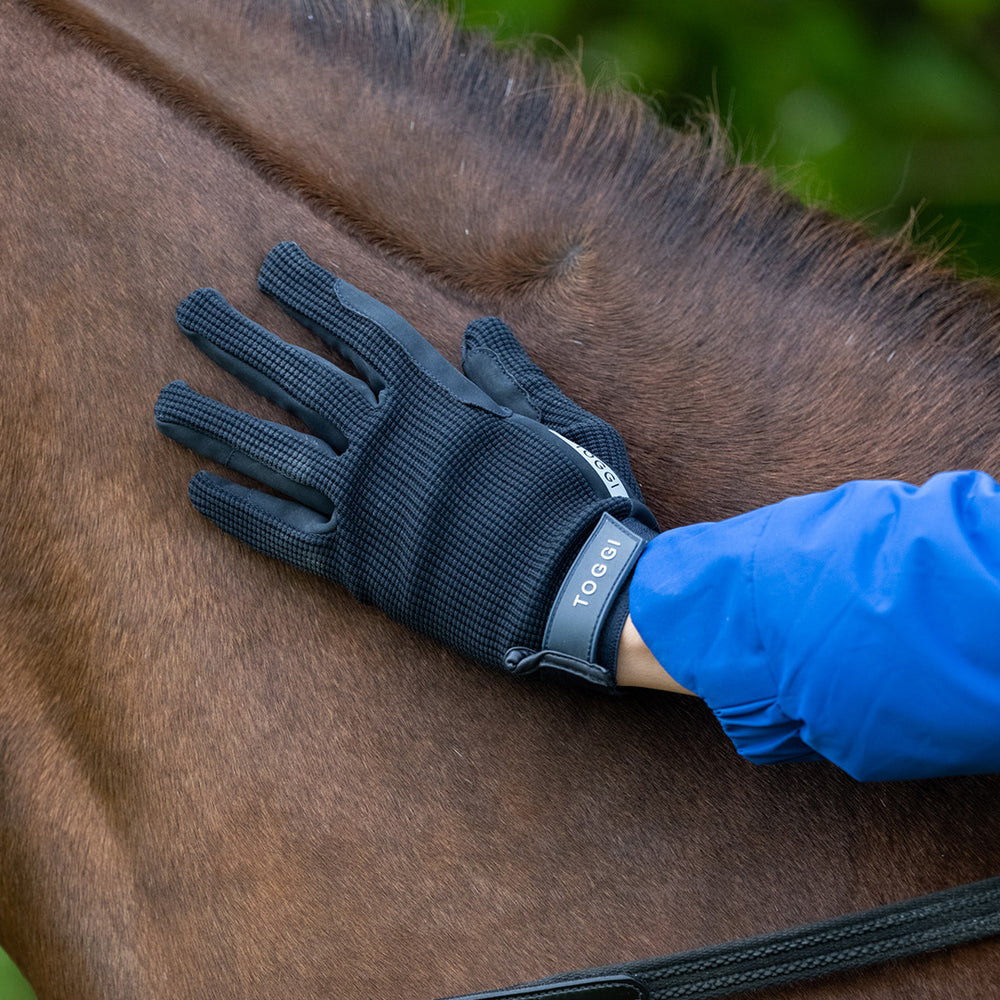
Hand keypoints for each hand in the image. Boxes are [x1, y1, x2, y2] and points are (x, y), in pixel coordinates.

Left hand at [155, 243, 657, 687]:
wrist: (580, 594)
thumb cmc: (582, 502)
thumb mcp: (564, 421)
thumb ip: (514, 375)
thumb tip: (477, 329)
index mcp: (437, 398)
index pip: (360, 327)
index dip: (312, 291)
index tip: (268, 263)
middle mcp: (388, 439)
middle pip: (298, 378)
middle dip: (239, 339)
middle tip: (187, 308)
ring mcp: (366, 501)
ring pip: (271, 452)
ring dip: (213, 424)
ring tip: (162, 402)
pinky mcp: (359, 564)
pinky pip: (283, 533)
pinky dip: (239, 514)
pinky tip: (197, 492)